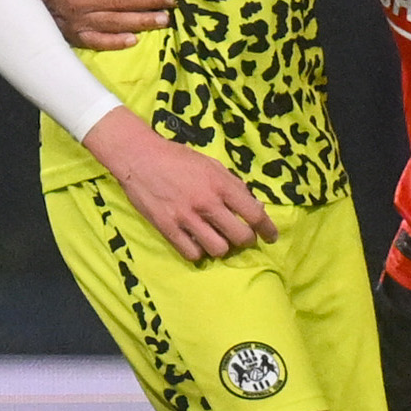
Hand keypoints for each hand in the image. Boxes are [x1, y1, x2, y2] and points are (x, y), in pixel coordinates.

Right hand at [32, 0, 168, 50]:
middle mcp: (79, 1)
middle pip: (120, 1)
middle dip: (148, 1)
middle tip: (170, 1)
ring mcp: (77, 21)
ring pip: (114, 22)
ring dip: (140, 21)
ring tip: (163, 20)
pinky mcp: (75, 36)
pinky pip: (97, 41)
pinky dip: (115, 42)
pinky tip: (134, 40)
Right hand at [82, 111, 272, 261]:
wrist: (139, 157)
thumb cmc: (178, 158)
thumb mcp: (211, 164)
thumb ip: (233, 185)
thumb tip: (254, 206)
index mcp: (220, 184)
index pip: (254, 214)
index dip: (268, 229)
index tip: (271, 237)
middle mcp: (207, 202)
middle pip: (240, 237)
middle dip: (246, 241)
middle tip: (240, 238)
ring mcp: (187, 217)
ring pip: (219, 249)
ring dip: (221, 247)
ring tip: (216, 239)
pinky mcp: (168, 228)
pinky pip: (192, 253)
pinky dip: (198, 252)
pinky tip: (196, 242)